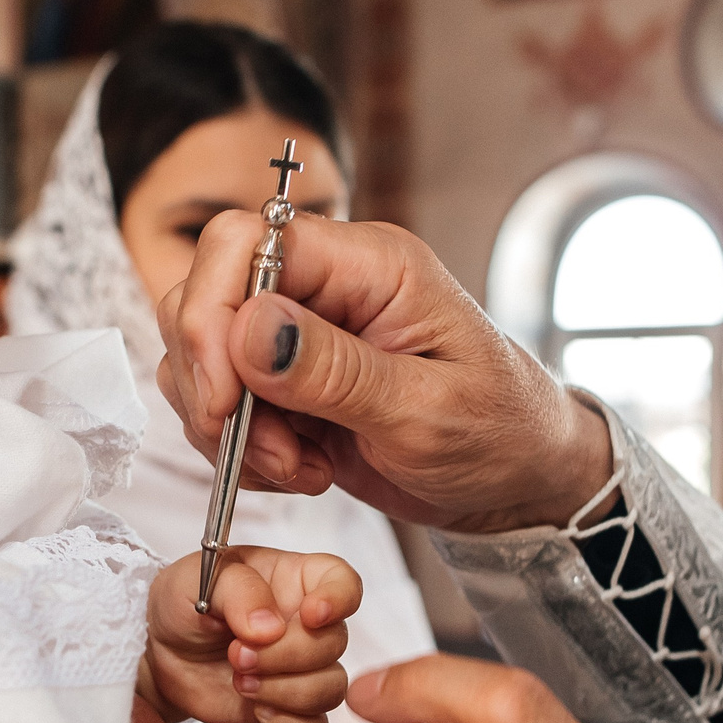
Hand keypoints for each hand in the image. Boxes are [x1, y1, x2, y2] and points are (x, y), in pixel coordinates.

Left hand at [139, 548, 359, 722]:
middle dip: (285, 655)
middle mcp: (307, 625)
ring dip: (285, 692)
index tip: (311, 615)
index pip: (343, 582)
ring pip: (331, 689)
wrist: (159, 653)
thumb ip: (238, 592)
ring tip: (241, 682)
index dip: (339, 599)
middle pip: (334, 643)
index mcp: (294, 581)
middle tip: (237, 654)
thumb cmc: (182, 604)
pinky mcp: (288, 708)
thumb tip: (270, 628)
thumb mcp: (197, 580)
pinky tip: (256, 711)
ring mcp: (302, 669)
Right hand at [154, 214, 610, 532]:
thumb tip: (249, 326)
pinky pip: (222, 404)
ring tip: (299, 467)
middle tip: (268, 448)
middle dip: (215, 383)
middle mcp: (327, 287)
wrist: (519, 481)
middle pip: (207, 295)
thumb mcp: (427, 411)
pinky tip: (300, 471)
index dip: (213, 314)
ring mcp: (300, 336)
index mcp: (370, 264)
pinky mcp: (287, 384)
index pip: (243, 241)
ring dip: (231, 427)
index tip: (226, 396)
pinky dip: (242, 450)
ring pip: (203, 355)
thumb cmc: (501, 433)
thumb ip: (335, 370)